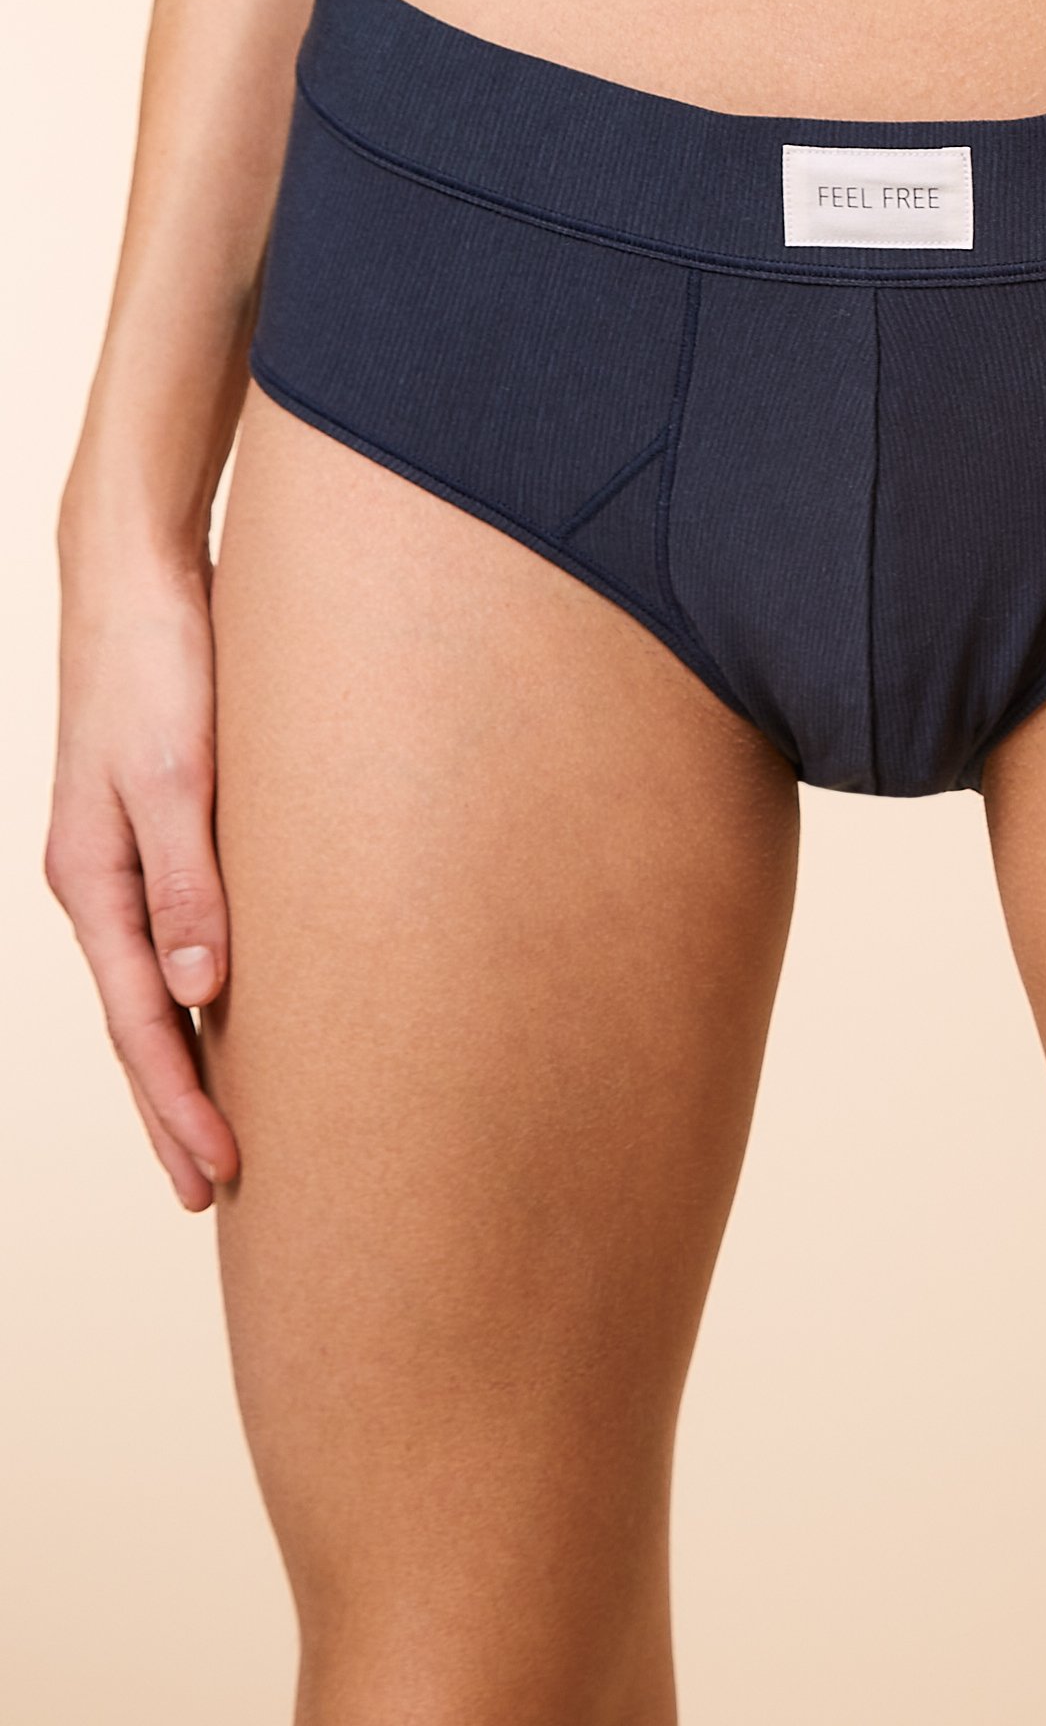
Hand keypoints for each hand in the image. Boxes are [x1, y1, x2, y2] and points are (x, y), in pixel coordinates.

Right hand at [45, 536, 239, 1210]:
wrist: (138, 574)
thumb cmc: (159, 664)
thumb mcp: (175, 773)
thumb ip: (190, 882)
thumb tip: (203, 995)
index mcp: (93, 880)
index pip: (143, 1021)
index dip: (181, 1103)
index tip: (223, 1174)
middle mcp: (102, 880)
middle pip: (142, 1020)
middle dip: (175, 1108)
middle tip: (218, 1194)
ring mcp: (126, 854)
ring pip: (158, 983)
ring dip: (187, 1057)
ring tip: (222, 1128)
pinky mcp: (162, 825)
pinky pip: (179, 932)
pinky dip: (200, 988)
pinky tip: (230, 1011)